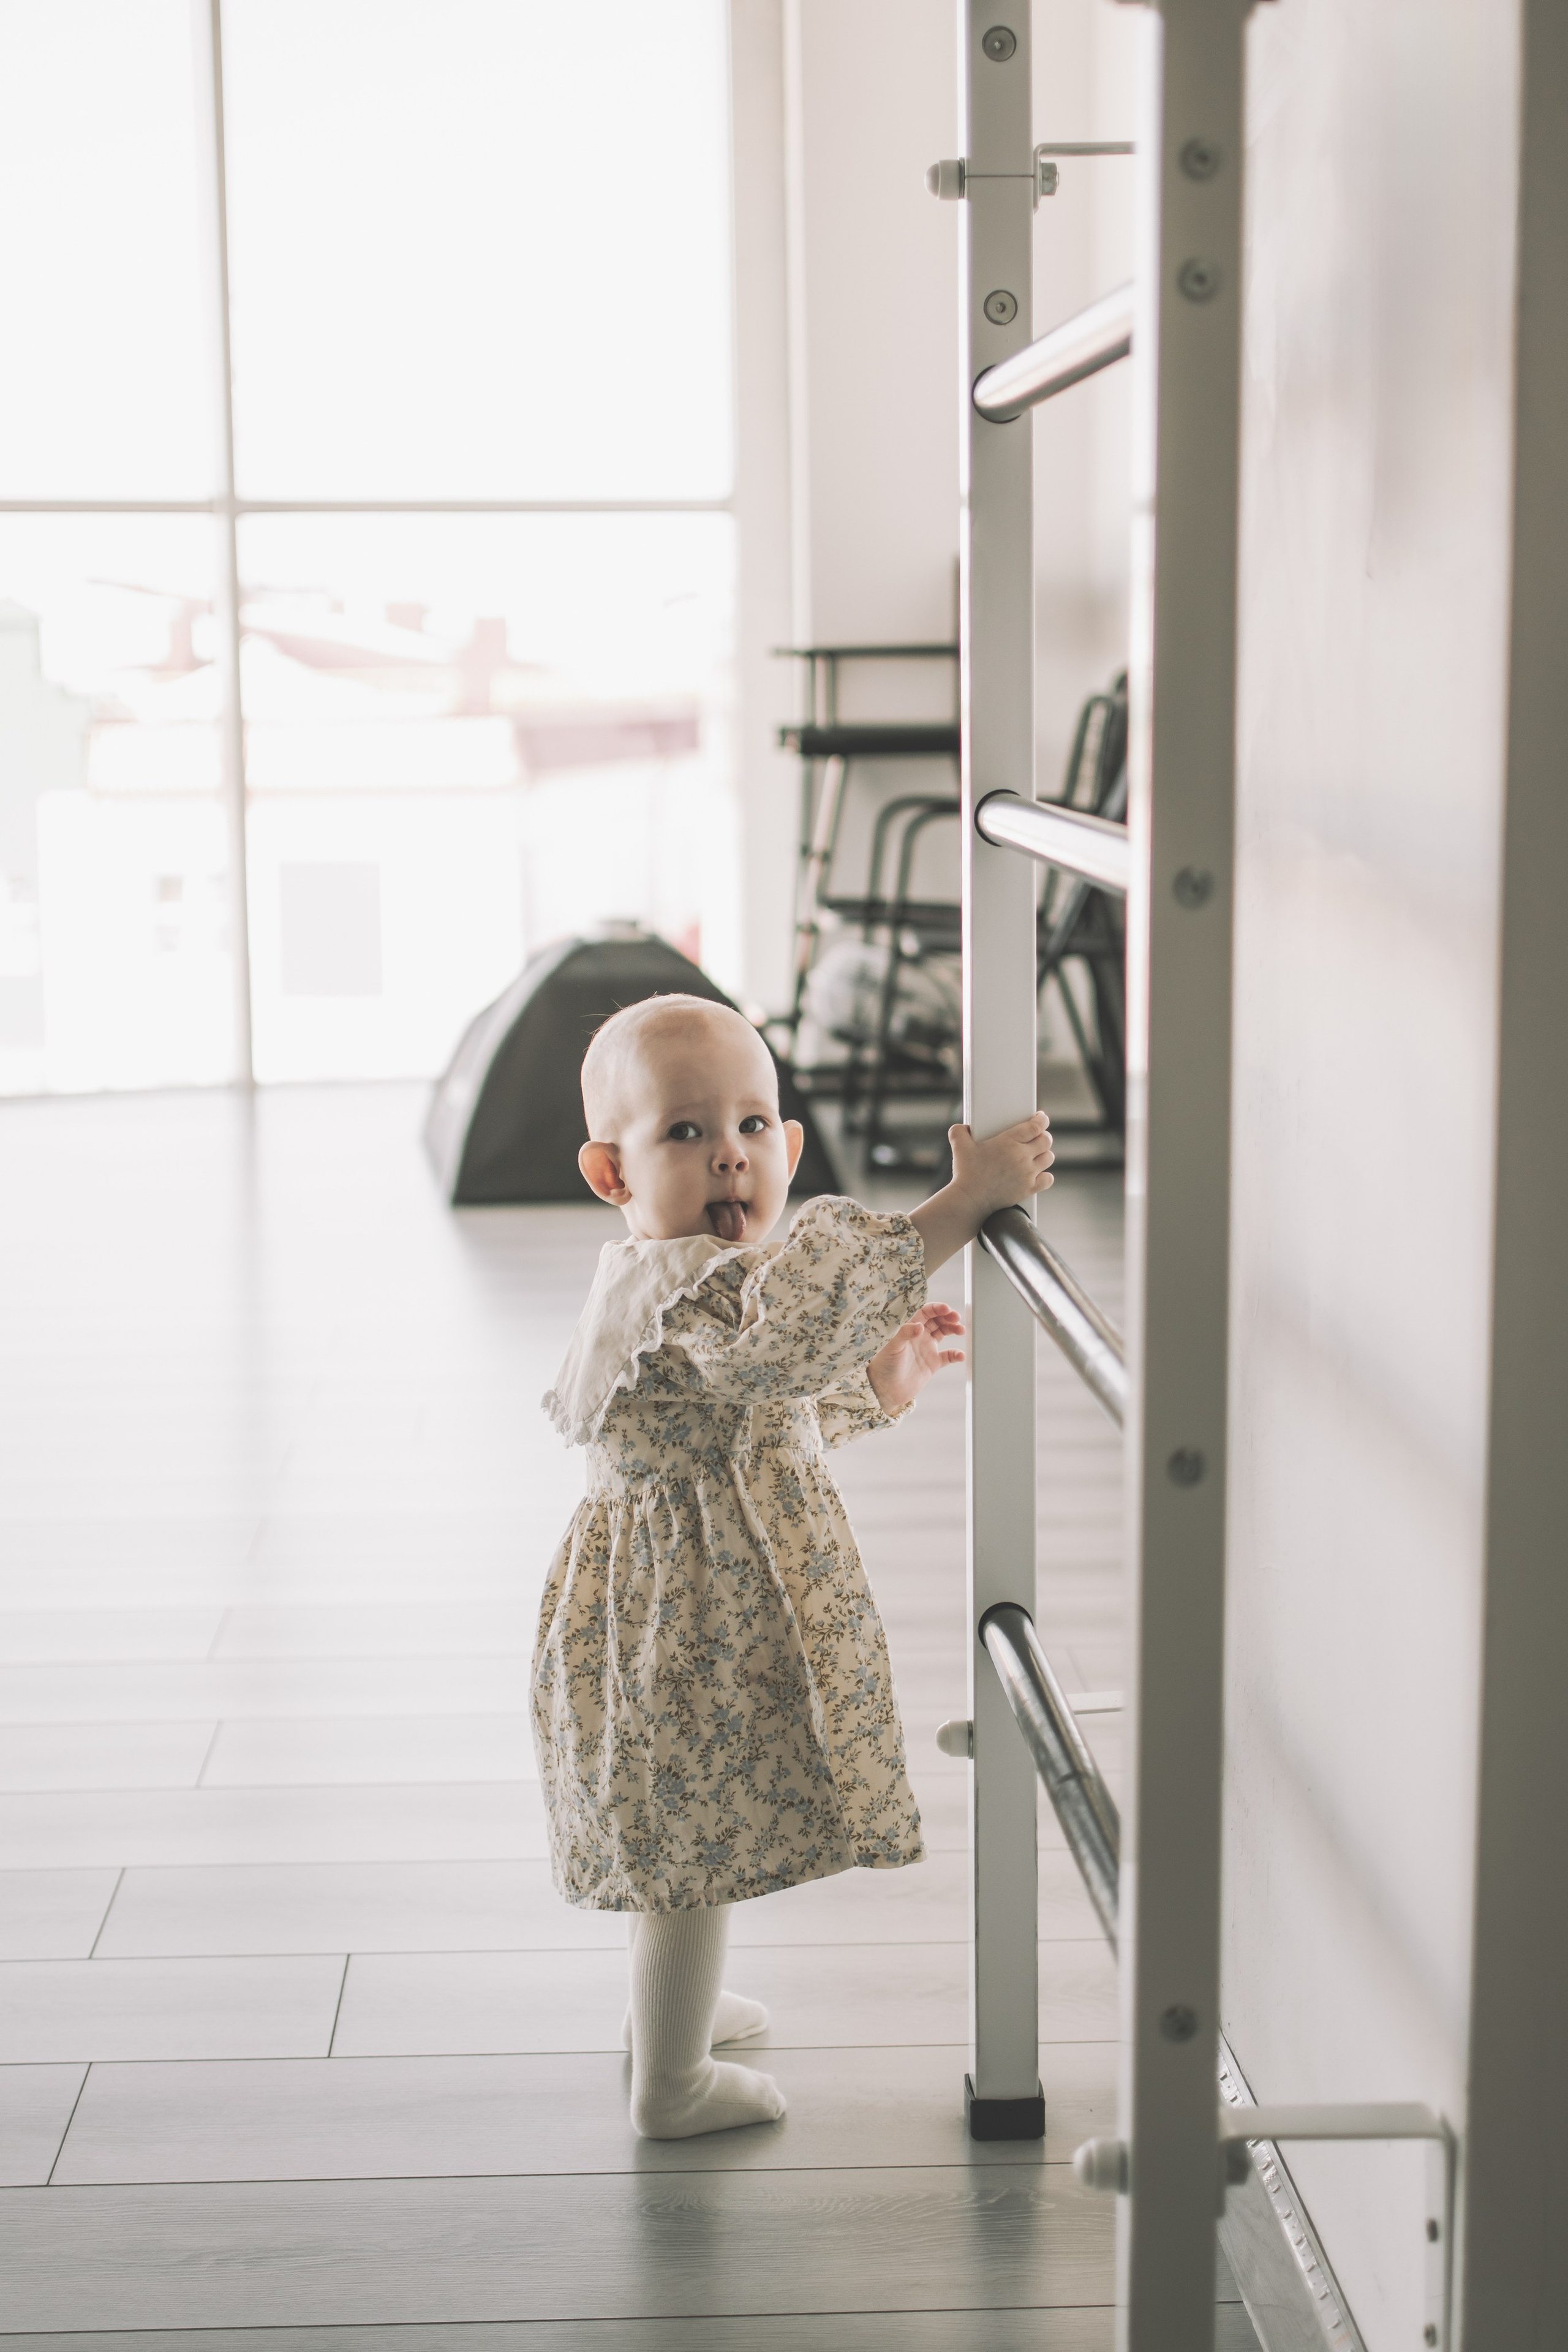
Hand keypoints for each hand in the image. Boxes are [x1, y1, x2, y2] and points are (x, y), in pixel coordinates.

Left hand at [867, 1303, 965, 1412]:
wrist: (886, 1390)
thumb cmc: (884, 1366)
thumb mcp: (893, 1347)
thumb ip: (905, 1334)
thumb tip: (920, 1325)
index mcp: (909, 1328)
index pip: (925, 1312)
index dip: (936, 1308)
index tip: (947, 1309)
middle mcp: (919, 1336)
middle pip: (937, 1320)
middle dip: (948, 1316)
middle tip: (957, 1318)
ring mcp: (926, 1349)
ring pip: (944, 1333)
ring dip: (953, 1329)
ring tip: (961, 1330)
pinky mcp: (933, 1364)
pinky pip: (948, 1356)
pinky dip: (956, 1354)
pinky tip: (960, 1355)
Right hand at [906, 1112, 1053, 1278]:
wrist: (970, 1200)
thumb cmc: (965, 1173)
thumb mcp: (959, 1146)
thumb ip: (959, 1131)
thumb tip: (964, 1127)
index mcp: (1008, 1142)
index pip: (1035, 1126)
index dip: (1041, 1120)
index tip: (1040, 1118)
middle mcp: (1021, 1156)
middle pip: (1046, 1141)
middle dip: (1044, 1136)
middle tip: (1038, 1136)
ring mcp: (1027, 1174)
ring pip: (1048, 1158)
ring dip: (1045, 1154)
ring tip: (1037, 1153)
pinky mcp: (1028, 1189)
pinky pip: (1047, 1179)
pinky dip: (1045, 1175)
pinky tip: (1038, 1173)